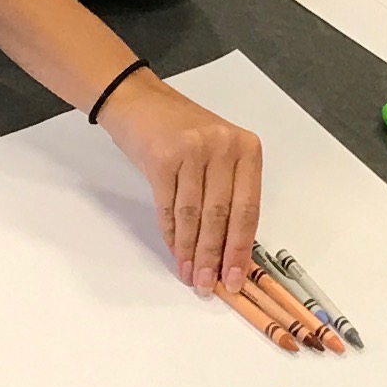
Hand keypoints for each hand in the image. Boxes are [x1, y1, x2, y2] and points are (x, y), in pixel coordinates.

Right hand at [99, 72, 264, 293]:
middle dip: (215, 257)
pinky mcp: (163, 157)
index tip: (236, 278)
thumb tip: (230, 251)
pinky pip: (169, 207)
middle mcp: (224, 147)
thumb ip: (228, 192)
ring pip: (195, 215)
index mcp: (247, 148)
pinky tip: (175, 252)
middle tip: (209, 286)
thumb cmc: (179, 131)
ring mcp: (193, 150)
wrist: (137, 100)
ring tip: (190, 276)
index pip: (248, 208)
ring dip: (191, 252)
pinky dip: (172, 234)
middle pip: (222, 215)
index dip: (241, 248)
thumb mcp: (217, 152)